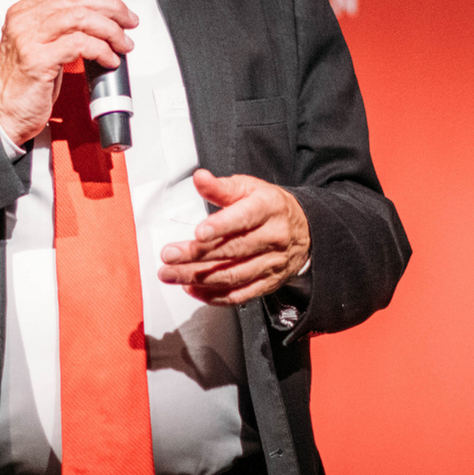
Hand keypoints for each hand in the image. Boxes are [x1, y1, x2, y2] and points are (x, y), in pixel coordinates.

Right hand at [0, 0, 137, 146]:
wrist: (3, 113)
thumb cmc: (25, 82)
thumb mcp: (40, 45)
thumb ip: (61, 26)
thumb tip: (99, 15)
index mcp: (24, 12)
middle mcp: (24, 21)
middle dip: (111, 5)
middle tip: (128, 19)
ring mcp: (29, 40)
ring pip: (80, 17)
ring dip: (110, 28)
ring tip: (123, 42)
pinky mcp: (38, 61)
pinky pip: (79, 45)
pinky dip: (101, 50)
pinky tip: (109, 59)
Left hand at [158, 169, 310, 306]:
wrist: (305, 232)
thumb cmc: (270, 207)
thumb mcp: (249, 188)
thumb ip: (221, 187)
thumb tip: (199, 178)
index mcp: (268, 208)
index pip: (244, 218)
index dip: (220, 227)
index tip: (198, 233)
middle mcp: (272, 238)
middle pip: (233, 250)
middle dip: (196, 255)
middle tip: (169, 255)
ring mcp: (271, 263)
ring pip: (233, 276)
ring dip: (198, 278)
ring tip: (171, 274)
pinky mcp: (268, 283)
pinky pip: (239, 295)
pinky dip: (213, 296)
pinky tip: (191, 289)